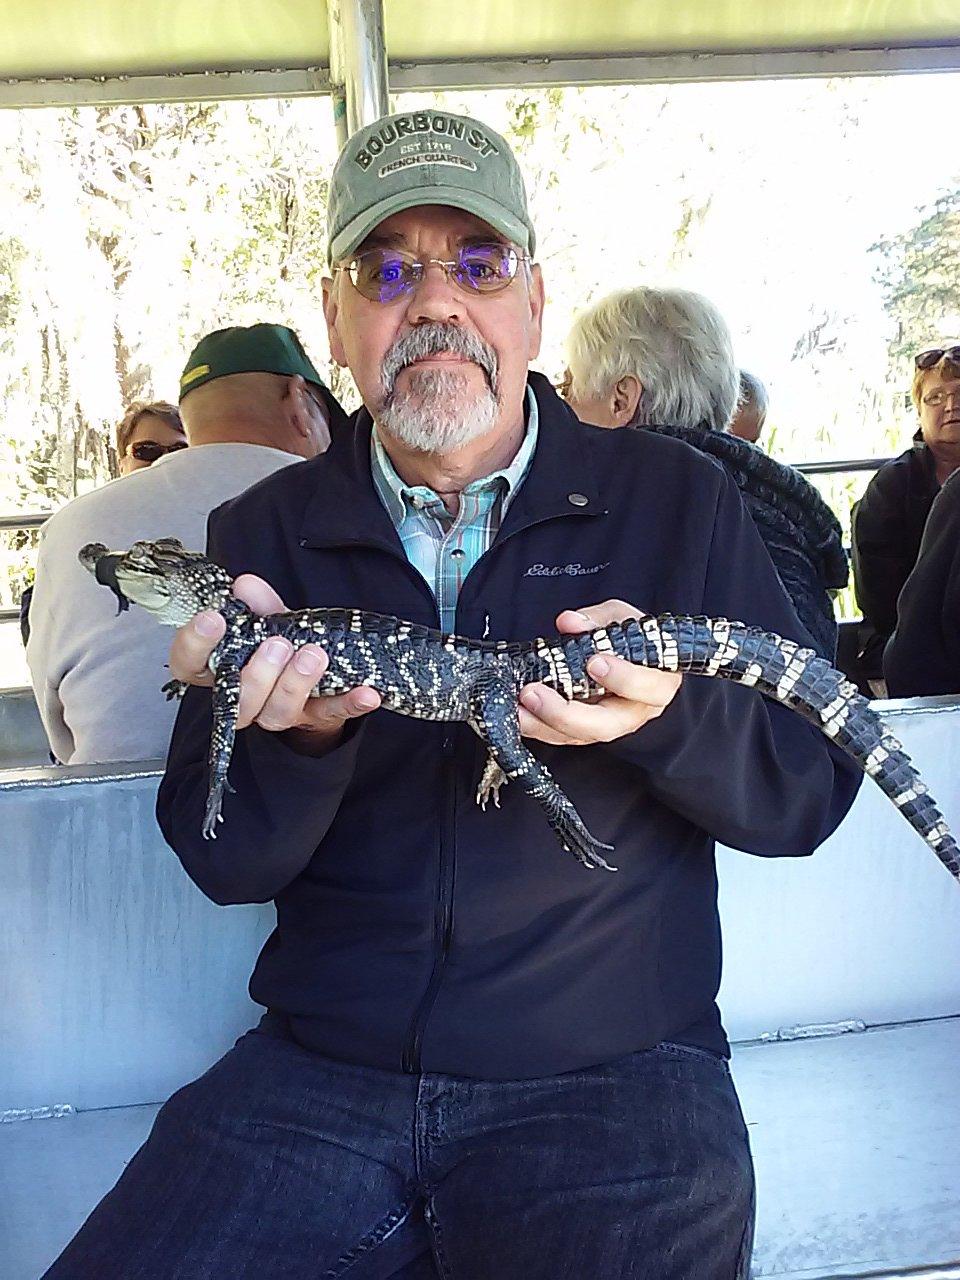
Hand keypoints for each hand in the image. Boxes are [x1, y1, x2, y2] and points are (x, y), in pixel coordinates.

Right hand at [167, 574, 380, 749]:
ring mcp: (281, 711)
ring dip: (295, 685)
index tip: (213, 618)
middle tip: (277, 644)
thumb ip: (258, 604)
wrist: (316, 679)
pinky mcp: (319, 716)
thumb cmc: (282, 646)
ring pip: (278, 713)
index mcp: (221, 671)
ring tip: (314, 655)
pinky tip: (367, 692)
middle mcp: (246, 699)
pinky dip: (350, 703)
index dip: (193, 645)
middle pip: (238, 701)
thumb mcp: (269, 620)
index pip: (189, 665)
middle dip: (257, 674)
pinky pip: (333, 713)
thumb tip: (245, 585)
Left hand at [518, 600, 680, 745]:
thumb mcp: (620, 618)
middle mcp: (635, 711)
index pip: (649, 687)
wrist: (624, 655)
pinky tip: (519, 713)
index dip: (624, 679)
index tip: (595, 662)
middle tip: (536, 692)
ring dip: (544, 723)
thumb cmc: (631, 639)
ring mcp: (609, 724)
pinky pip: (562, 736)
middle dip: (568, 713)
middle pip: (607, 725)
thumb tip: (570, 622)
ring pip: (580, 736)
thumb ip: (598, 619)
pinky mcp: (585, 731)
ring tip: (519, 704)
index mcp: (656, 681)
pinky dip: (538, 726)